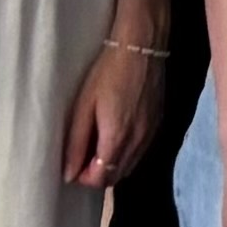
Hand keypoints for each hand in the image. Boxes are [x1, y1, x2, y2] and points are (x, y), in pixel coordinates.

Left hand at [61, 41, 162, 188]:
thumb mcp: (83, 107)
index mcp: (117, 139)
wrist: (142, 47)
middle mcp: (138, 142)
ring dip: (112, 165)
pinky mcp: (158, 125)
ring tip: (98, 145)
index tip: (72, 165)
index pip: (101, 179)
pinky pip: (140, 152)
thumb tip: (68, 174)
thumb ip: (76, 143)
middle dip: (97, 174)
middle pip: (117, 177)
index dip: (83, 178)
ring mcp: (151, 134)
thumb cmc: (106, 73)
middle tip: (82, 156)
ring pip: (130, 166)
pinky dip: (126, 154)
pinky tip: (117, 135)